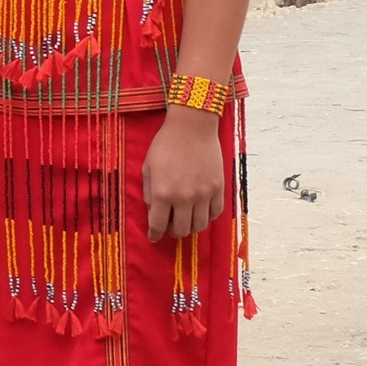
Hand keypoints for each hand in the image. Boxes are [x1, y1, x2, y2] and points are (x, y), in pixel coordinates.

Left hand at [144, 106, 226, 239]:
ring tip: (185, 219)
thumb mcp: (147, 167)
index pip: (158, 224)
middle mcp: (184, 197)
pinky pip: (215, 214)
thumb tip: (152, 210)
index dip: (155, 234)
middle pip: (181, 230)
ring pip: (200, 226)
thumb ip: (148, 191)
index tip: (154, 237)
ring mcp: (204, 194)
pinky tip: (200, 211)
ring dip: (191, 227)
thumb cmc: (165, 144)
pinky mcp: (219, 189)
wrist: (192, 128)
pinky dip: (207, 217)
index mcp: (162, 192)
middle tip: (170, 226)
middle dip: (173, 231)